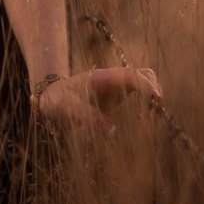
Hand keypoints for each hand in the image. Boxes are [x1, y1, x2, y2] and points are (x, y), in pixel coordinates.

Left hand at [32, 66, 160, 133]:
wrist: (50, 97)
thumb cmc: (57, 99)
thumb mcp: (66, 107)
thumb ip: (87, 116)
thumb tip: (111, 130)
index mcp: (102, 77)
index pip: (131, 75)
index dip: (146, 85)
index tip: (154, 101)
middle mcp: (113, 78)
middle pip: (144, 73)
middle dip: (154, 89)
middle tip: (153, 113)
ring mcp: (116, 85)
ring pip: (144, 80)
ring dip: (152, 94)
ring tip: (150, 116)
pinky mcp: (117, 95)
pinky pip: (138, 92)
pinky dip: (146, 101)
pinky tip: (141, 117)